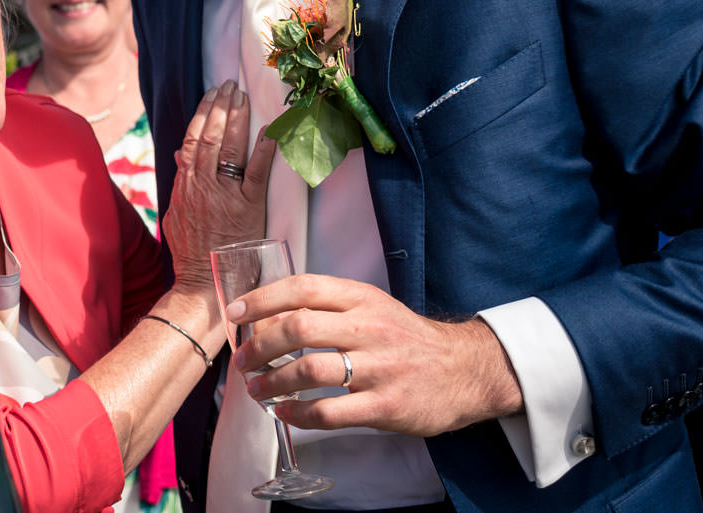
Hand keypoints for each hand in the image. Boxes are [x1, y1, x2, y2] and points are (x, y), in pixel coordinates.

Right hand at [161, 80, 274, 288]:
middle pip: (211, 136)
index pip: (192, 139)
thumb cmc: (191, 253)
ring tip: (243, 96)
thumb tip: (179, 155)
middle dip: (221, 106)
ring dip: (237, 118)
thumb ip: (180, 183)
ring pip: (230, 147)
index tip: (212, 94)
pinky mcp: (248, 207)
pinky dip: (263, 148)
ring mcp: (225, 195)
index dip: (203, 113)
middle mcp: (203, 185)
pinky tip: (270, 128)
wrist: (204, 284)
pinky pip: (256, 171)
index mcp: (185, 185)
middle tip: (230, 85)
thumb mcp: (176, 215)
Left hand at [229, 273, 523, 436]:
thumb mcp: (372, 307)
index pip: (304, 287)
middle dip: (260, 346)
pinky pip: (331, 412)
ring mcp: (380, 368)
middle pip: (300, 327)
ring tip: (256, 389)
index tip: (236, 313)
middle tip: (242, 361)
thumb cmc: (406, 337)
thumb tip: (269, 315)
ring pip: (311, 370)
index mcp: (362, 298)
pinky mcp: (387, 405)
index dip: (263, 298)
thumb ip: (328, 307)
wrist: (466, 370)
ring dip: (273, 382)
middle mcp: (370, 328)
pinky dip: (300, 414)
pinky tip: (285, 412)